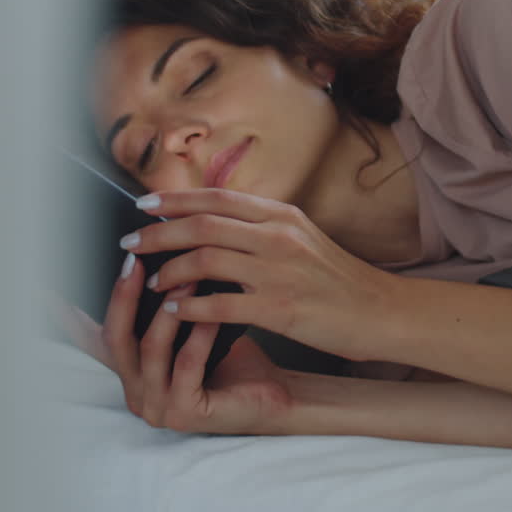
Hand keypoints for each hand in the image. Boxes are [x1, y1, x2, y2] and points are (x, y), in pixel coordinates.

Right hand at [71, 253, 295, 433]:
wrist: (275, 395)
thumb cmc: (234, 355)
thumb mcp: (192, 321)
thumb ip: (166, 299)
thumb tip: (153, 249)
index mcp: (132, 368)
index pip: (92, 338)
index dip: (64, 317)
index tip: (42, 289)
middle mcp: (135, 389)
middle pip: (116, 337)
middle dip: (123, 295)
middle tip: (135, 257)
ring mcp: (157, 405)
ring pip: (151, 349)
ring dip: (168, 309)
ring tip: (187, 275)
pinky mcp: (184, 413)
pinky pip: (187, 366)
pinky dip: (197, 335)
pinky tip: (211, 311)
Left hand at [122, 188, 395, 362]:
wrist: (381, 311)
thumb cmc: (338, 279)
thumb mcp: (303, 237)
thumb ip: (262, 228)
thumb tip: (215, 223)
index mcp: (281, 215)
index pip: (216, 198)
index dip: (174, 200)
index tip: (143, 204)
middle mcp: (277, 236)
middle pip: (202, 226)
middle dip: (158, 234)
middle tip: (130, 242)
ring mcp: (279, 272)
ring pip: (205, 261)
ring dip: (169, 272)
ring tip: (152, 283)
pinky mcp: (280, 309)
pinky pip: (220, 306)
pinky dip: (190, 309)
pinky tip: (174, 313)